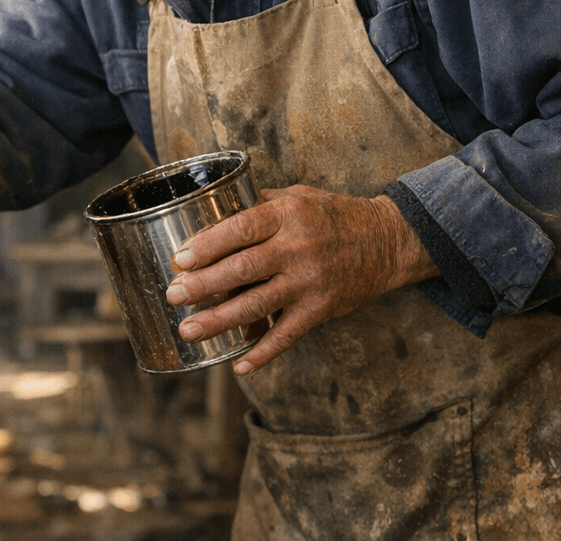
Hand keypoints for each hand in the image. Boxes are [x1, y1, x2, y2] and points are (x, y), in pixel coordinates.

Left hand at [164, 184, 438, 374]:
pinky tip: (238, 363)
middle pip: (242, 269)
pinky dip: (262, 352)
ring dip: (219, 320)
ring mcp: (310, 282)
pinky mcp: (321, 309)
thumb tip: (209, 214)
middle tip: (173, 295)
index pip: (241, 230)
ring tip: (189, 329)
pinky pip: (287, 335)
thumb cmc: (332, 215)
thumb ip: (257, 205)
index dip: (208, 246)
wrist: (387, 242)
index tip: (180, 259)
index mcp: (288, 215)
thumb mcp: (296, 196)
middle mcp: (298, 248)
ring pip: (257, 305)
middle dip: (203, 285)